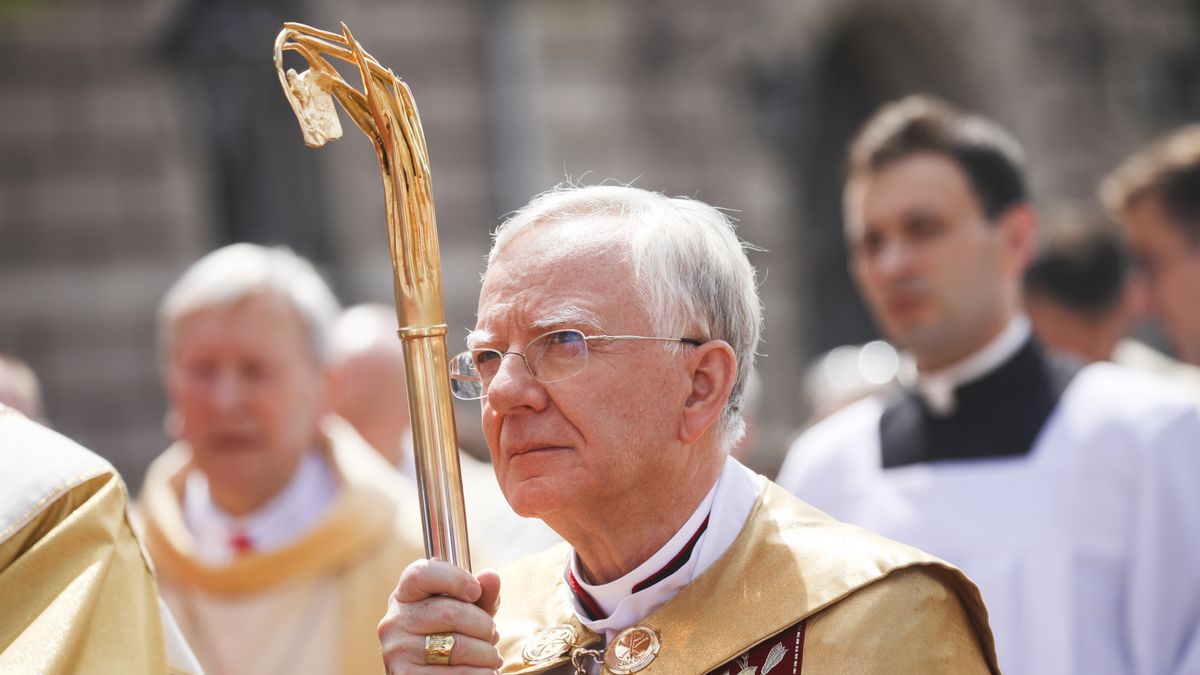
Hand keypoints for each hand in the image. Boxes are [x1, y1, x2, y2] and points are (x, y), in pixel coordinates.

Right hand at [379, 558, 502, 672]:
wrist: (424, 674)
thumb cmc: (448, 635)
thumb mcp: (464, 610)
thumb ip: (481, 593)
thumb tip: (491, 576)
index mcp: (404, 595)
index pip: (421, 573)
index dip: (454, 578)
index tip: (476, 591)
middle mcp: (394, 621)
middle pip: (451, 613)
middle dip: (484, 625)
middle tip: (493, 634)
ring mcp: (397, 651)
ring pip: (458, 647)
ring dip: (486, 654)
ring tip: (492, 657)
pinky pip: (457, 674)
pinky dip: (481, 673)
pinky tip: (485, 671)